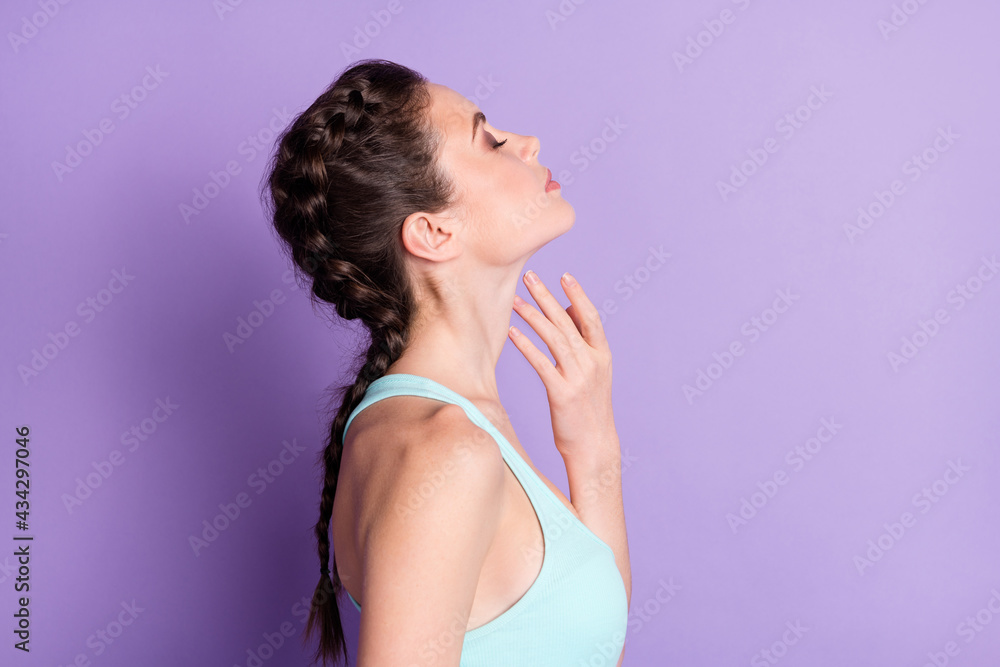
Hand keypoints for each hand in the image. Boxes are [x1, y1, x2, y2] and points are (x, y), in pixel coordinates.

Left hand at [508, 270, 617, 465]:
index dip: (578, 296)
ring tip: (515, 301)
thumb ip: (583, 343)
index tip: (563, 276)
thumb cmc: (589, 408)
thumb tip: (565, 310)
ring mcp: (579, 378)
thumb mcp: (593, 373)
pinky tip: (513, 333)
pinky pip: (542, 364)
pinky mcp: (563, 393)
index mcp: (602, 356)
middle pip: (567, 322)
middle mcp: (593, 363)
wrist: (595, 445)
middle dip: (547, 297)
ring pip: (554, 338)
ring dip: (533, 316)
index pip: (590, 318)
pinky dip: (527, 346)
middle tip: (530, 277)